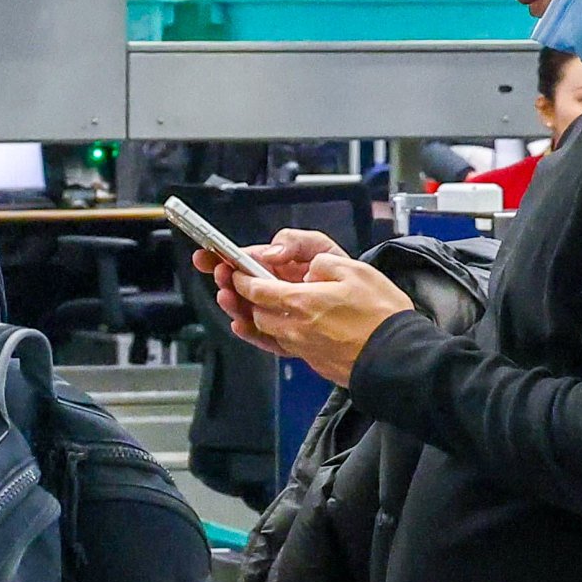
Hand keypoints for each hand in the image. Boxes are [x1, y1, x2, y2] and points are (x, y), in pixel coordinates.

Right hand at [192, 229, 348, 339]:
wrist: (372, 321)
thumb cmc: (349, 280)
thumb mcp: (321, 248)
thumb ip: (294, 242)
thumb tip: (270, 254)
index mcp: (278, 268)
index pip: (244, 261)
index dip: (222, 257)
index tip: (208, 256)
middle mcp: (274, 292)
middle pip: (239, 287)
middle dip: (225, 280)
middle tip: (221, 275)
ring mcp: (278, 315)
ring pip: (246, 311)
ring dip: (233, 304)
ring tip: (228, 297)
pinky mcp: (286, 338)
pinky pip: (262, 336)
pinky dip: (249, 332)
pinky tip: (240, 323)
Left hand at [225, 248, 413, 386]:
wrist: (398, 357)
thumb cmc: (382, 317)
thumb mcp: (357, 272)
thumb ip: (325, 264)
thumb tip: (311, 267)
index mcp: (303, 302)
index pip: (257, 289)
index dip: (242, 279)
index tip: (237, 273)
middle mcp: (295, 327)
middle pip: (256, 312)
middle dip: (245, 299)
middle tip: (241, 288)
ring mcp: (302, 347)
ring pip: (267, 331)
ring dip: (256, 317)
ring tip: (252, 307)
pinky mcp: (312, 361)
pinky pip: (281, 346)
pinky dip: (269, 336)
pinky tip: (269, 331)